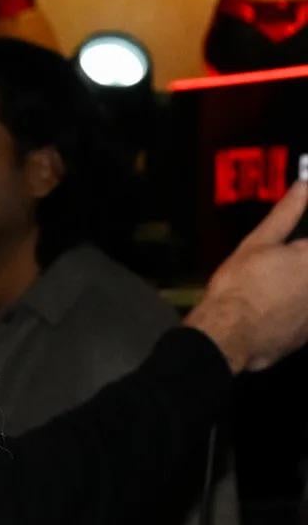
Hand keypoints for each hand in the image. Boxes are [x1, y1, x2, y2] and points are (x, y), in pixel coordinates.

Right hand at [188, 178, 307, 373]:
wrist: (225, 337)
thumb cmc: (240, 286)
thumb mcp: (258, 243)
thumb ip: (286, 213)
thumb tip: (303, 186)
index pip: (306, 248)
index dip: (297, 250)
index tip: (285, 252)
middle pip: (304, 273)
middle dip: (293, 270)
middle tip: (268, 275)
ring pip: (302, 298)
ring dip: (292, 294)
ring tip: (266, 295)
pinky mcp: (302, 338)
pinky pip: (299, 322)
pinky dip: (288, 318)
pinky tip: (266, 317)